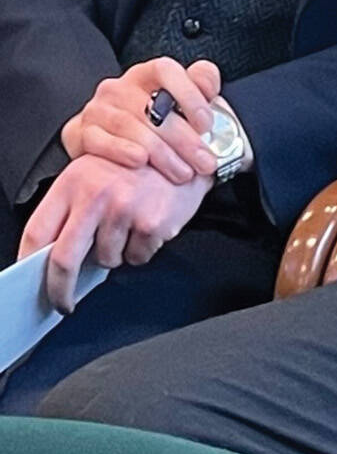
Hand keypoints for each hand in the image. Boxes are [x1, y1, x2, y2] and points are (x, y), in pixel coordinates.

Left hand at [19, 152, 212, 309]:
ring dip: (115, 255)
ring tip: (129, 227)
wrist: (190, 152)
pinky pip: (137, 257)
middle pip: (64, 259)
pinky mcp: (151, 223)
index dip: (28, 261)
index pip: (37, 231)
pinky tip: (148, 225)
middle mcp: (96, 194)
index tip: (32, 280)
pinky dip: (141, 250)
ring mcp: (125, 209)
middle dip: (60, 289)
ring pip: (106, 260)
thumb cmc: (139, 166)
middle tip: (64, 301)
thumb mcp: (95, 174)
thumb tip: (53, 255)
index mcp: (74, 181)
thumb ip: (71, 209)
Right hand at [60, 58, 221, 185]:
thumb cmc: (153, 126)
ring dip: (160, 152)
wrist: (109, 149)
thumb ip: (200, 88)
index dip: (189, 93)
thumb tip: (209, 83)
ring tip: (182, 172)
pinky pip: (98, 140)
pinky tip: (140, 161)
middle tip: (204, 161)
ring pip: (129, 125)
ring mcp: (97, 109)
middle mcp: (119, 88)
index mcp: (147, 75)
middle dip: (184, 138)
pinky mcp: (78, 132)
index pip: (165, 70)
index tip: (206, 123)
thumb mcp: (181, 105)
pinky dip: (121, 150)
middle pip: (152, 107)